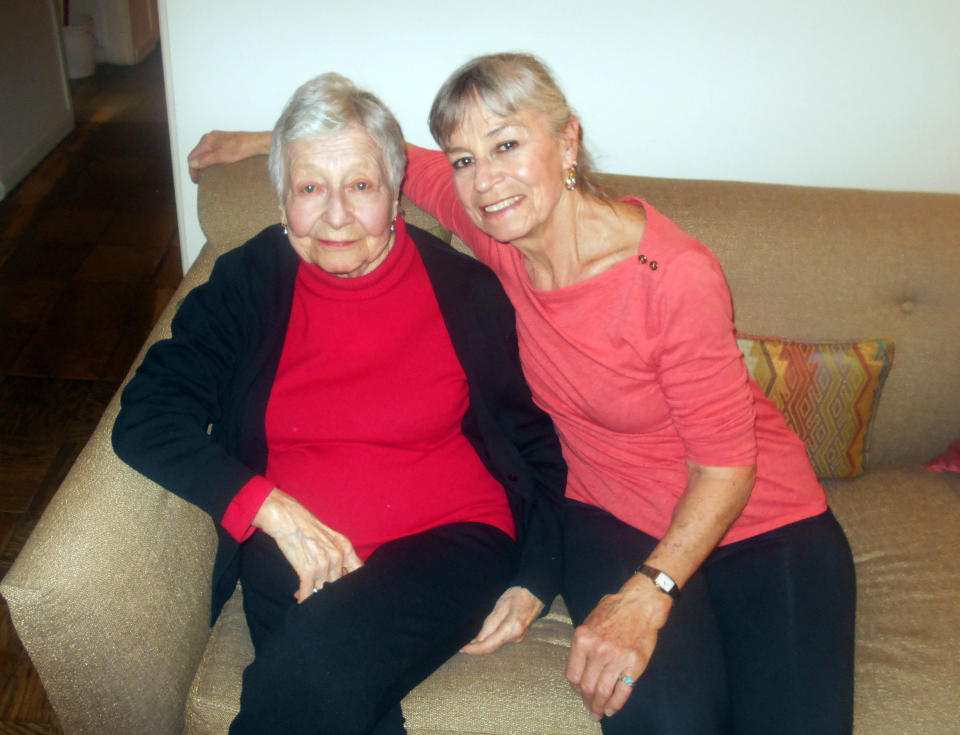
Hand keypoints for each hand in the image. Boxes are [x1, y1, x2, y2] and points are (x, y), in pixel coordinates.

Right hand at [187, 130, 270, 181]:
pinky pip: (213, 153)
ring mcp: (218, 140)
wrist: (257, 143)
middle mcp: (211, 138)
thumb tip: (193, 163)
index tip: (196, 179)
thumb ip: (205, 160)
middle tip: (200, 179)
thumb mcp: (221, 156)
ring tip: (207, 174)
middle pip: (198, 154)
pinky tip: (216, 167)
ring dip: (204, 164)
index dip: (193, 169)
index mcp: (207, 140)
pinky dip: (211, 161)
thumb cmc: (242, 147)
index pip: (193, 156)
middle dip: (198, 167)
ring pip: (205, 154)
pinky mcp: (225, 143)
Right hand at [253, 489, 362, 602]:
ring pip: (322, 589)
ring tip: (304, 592)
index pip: (358, 571)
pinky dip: (303, 597)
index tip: (344, 589)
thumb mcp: (330, 539)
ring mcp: (324, 564)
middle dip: (327, 590)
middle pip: (338, 583)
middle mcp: (337, 556)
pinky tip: (299, 597)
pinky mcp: (308, 570)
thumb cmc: (307, 529)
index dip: (353, 583)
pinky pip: (308, 592)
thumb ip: (338, 556)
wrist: (288, 519)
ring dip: (313, 594)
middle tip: (318, 591)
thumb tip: (340, 577)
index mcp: (346, 547)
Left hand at [460, 586, 544, 653]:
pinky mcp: (519, 635)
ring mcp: (519, 638)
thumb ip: (490, 623)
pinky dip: (492, 638)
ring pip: (497, 643)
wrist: (536, 593)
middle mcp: (516, 637)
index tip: (462, 649)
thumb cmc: (518, 594)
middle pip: (492, 646)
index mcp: (511, 629)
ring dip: (485, 641)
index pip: (489, 645)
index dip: (474, 650)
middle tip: (463, 644)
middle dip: (478, 646)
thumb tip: (479, 639)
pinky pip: (502, 639)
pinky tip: (485, 633)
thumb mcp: (501, 605)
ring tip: (472, 637)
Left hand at [565, 577, 672, 720]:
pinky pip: (622, 691)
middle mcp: (597, 650)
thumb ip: (582, 644)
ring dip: (599, 707)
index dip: (575, 688)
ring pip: (602, 692)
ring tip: (599, 712)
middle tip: (590, 708)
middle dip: (587, 701)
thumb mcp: (589, 621)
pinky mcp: (634, 665)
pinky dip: (615, 704)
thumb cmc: (614, 609)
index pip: (572, 674)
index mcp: (583, 639)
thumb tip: (578, 667)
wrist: (640, 603)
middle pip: (587, 687)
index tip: (579, 692)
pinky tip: (612, 709)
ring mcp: (616, 659)